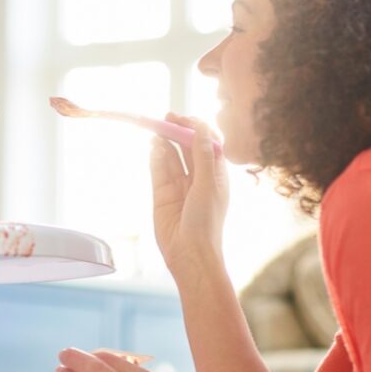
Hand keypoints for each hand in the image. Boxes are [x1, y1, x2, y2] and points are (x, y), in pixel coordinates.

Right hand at [150, 114, 228, 279]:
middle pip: (187, 148)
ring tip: (157, 131)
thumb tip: (202, 127)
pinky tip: (154, 148)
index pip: (207, 144)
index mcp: (216, 175)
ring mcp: (179, 186)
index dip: (196, 129)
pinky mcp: (162, 195)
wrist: (190, 254)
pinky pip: (158, 171)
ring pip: (171, 157)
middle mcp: (198, 179)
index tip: (185, 118)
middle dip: (178, 132)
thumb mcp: (209, 184)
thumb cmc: (206, 222)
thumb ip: (203, 155)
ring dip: (165, 143)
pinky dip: (156, 158)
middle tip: (166, 117)